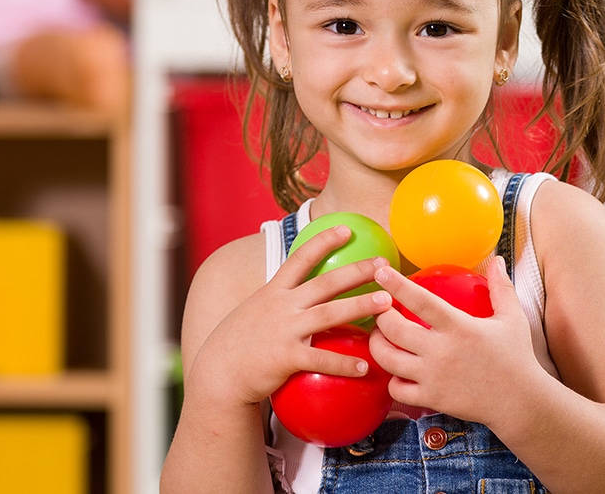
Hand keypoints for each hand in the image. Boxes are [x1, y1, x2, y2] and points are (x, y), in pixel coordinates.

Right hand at [189, 226, 392, 406]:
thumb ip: (278, 300)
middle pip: (326, 282)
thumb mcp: (254, 310)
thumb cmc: (239, 343)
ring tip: (386, 303)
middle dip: (357, 270)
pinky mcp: (287, 357)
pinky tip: (366, 366)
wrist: (217, 375)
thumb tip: (301, 293)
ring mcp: (285, 330)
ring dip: (360, 306)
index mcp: (274, 291)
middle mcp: (281, 306)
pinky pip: (322, 359)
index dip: (324, 241)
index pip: (301, 258)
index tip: (347, 229)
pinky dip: (345, 363)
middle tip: (384, 264)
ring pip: (330, 314)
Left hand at [368, 258, 542, 426]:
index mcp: (459, 327)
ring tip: (381, 337)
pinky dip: (392, 379)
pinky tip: (397, 371)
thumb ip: (500, 287)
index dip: (397, 285)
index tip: (381, 273)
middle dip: (379, 315)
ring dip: (377, 345)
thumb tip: (496, 259)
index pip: (421, 301)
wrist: (520, 402)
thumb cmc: (516, 357)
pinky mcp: (431, 398)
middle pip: (394, 329)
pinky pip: (396, 390)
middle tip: (379, 309)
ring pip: (388, 359)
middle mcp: (442, 351)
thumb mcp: (512, 318)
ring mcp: (434, 377)